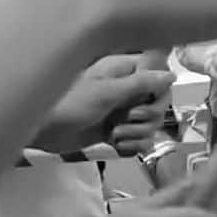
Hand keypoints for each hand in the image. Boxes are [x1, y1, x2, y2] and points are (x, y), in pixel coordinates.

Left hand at [33, 57, 173, 153]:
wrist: (43, 130)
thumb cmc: (70, 103)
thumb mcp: (106, 91)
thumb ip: (140, 84)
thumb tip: (172, 75)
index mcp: (125, 71)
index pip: (160, 77)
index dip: (160, 91)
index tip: (150, 100)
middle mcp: (127, 90)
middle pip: (160, 105)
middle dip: (147, 118)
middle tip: (126, 120)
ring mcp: (122, 112)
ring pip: (151, 126)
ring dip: (137, 134)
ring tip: (114, 134)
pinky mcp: (117, 132)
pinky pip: (140, 141)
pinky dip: (131, 146)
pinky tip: (115, 145)